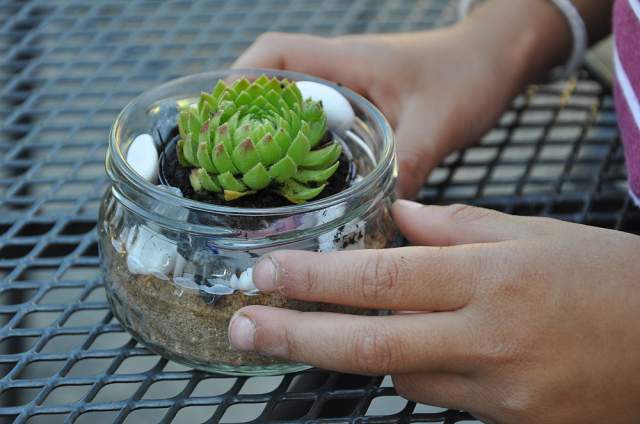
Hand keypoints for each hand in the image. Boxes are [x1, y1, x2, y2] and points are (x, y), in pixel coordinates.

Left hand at [228, 200, 639, 422]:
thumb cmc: (610, 279)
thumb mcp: (536, 234)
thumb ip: (459, 226)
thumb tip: (400, 219)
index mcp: (491, 279)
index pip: (383, 278)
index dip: (318, 278)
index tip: (269, 273)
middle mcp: (486, 339)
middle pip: (371, 340)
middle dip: (297, 333)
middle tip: (242, 326)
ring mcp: (497, 391)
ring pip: (399, 371)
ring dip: (363, 347)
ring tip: (333, 323)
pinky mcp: (507, 421)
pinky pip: (438, 395)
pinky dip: (416, 369)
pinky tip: (421, 347)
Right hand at [233, 27, 523, 197]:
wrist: (497, 60)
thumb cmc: (470, 74)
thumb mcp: (439, 121)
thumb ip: (410, 162)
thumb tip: (381, 218)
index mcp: (347, 62)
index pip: (276, 55)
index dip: (239, 82)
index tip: (218, 117)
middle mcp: (340, 73)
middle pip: (271, 87)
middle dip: (242, 119)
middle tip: (224, 163)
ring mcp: (349, 91)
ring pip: (292, 110)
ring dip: (270, 137)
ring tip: (249, 179)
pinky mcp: (362, 110)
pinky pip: (318, 128)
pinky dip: (301, 149)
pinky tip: (300, 184)